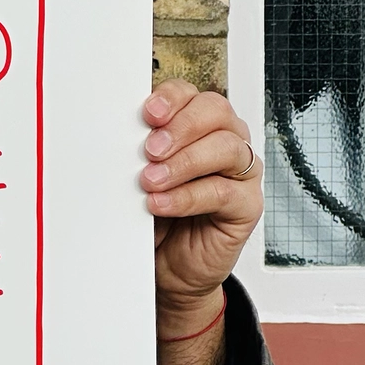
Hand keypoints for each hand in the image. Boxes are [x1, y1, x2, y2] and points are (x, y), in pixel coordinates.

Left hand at [140, 81, 262, 364]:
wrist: (167, 269)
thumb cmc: (155, 218)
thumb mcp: (138, 180)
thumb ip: (137, 155)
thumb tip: (118, 138)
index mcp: (198, 126)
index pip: (193, 95)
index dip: (172, 98)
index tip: (148, 113)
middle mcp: (224, 143)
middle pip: (216, 112)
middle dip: (181, 127)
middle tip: (150, 150)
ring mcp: (240, 174)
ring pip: (226, 148)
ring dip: (184, 162)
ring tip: (151, 181)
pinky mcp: (246, 206)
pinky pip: (223, 192)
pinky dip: (188, 196)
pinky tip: (161, 204)